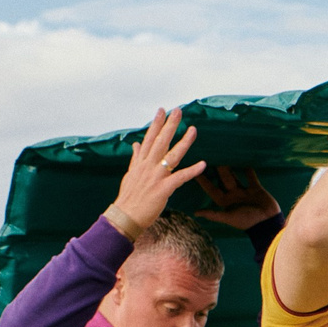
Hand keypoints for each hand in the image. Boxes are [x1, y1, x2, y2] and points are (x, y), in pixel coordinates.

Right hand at [104, 108, 207, 239]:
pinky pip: (180, 177)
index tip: (162, 110)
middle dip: (170, 125)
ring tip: (193, 130)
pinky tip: (203, 164)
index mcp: (141, 162)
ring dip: (184, 142)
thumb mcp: (130, 174)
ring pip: (172, 155)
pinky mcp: (163, 189)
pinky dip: (192, 171)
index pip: (149, 139)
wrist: (124, 216)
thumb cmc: (129, 198)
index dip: (156, 124)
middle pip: (160, 142)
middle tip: (178, 110)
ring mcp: (156, 176)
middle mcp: (148, 166)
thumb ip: (135, 158)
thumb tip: (135, 144)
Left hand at [192, 165, 281, 230]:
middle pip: (223, 180)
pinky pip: (251, 177)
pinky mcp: (256, 189)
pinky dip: (248, 170)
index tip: (195, 170)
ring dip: (229, 167)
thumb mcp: (229, 217)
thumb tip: (195, 213)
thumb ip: (213, 214)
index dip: (203, 180)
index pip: (211, 189)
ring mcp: (244, 192)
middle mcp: (233, 195)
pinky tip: (244, 161)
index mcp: (225, 202)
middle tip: (210, 156)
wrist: (268, 223)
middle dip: (217, 170)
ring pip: (234, 176)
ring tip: (223, 155)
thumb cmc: (247, 221)